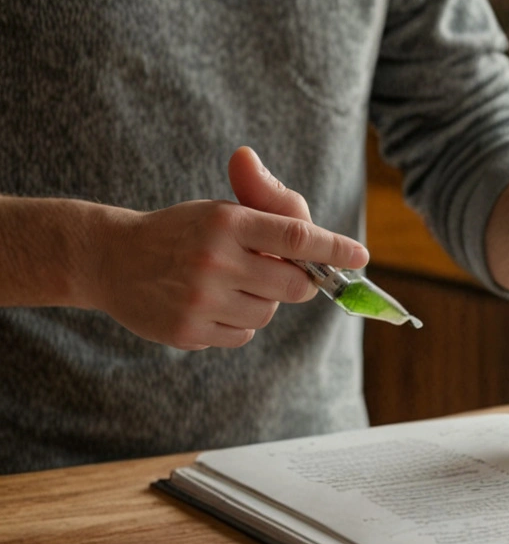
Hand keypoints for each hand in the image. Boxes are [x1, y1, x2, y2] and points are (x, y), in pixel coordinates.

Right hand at [87, 147, 366, 349]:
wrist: (111, 258)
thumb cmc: (183, 231)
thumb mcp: (222, 209)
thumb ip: (270, 207)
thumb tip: (310, 222)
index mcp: (227, 221)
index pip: (297, 237)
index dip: (335, 248)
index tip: (361, 255)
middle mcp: (215, 259)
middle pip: (295, 285)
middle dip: (298, 281)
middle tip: (279, 271)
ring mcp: (200, 298)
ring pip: (268, 313)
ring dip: (261, 301)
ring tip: (227, 284)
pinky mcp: (188, 330)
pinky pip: (242, 336)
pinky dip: (236, 324)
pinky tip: (209, 304)